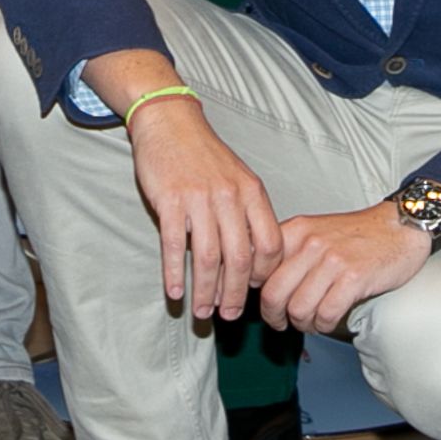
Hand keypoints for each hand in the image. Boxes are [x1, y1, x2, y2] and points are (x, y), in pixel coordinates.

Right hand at [129, 99, 283, 318]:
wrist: (171, 124)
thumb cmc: (205, 156)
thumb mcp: (238, 179)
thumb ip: (247, 214)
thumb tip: (251, 260)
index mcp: (252, 192)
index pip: (270, 243)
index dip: (264, 273)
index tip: (253, 290)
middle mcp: (230, 197)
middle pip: (240, 258)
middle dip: (235, 294)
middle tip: (228, 316)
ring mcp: (200, 199)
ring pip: (208, 258)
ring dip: (205, 291)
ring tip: (202, 312)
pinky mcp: (170, 200)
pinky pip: (175, 245)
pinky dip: (175, 273)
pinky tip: (174, 291)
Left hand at [258, 206, 433, 333]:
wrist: (400, 226)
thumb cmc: (359, 235)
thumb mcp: (315, 232)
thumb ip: (288, 253)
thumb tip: (258, 282)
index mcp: (296, 231)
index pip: (257, 267)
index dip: (253, 293)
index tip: (263, 304)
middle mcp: (310, 243)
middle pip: (273, 294)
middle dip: (273, 317)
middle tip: (280, 323)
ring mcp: (332, 260)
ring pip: (298, 309)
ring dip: (303, 324)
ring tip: (311, 321)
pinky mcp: (354, 278)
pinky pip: (326, 314)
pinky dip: (324, 325)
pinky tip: (329, 320)